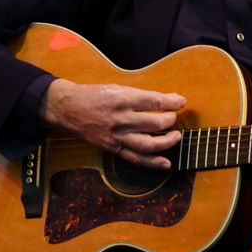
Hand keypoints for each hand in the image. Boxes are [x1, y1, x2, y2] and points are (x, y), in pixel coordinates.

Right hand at [40, 78, 184, 168]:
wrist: (70, 108)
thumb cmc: (96, 95)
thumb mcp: (119, 88)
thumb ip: (144, 96)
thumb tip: (171, 99)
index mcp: (123, 99)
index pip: (156, 102)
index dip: (173, 102)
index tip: (181, 102)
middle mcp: (120, 118)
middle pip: (155, 123)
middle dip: (171, 121)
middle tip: (174, 118)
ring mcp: (117, 135)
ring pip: (148, 144)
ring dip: (167, 142)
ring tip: (176, 137)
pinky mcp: (113, 148)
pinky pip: (136, 158)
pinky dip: (153, 162)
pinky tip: (166, 163)